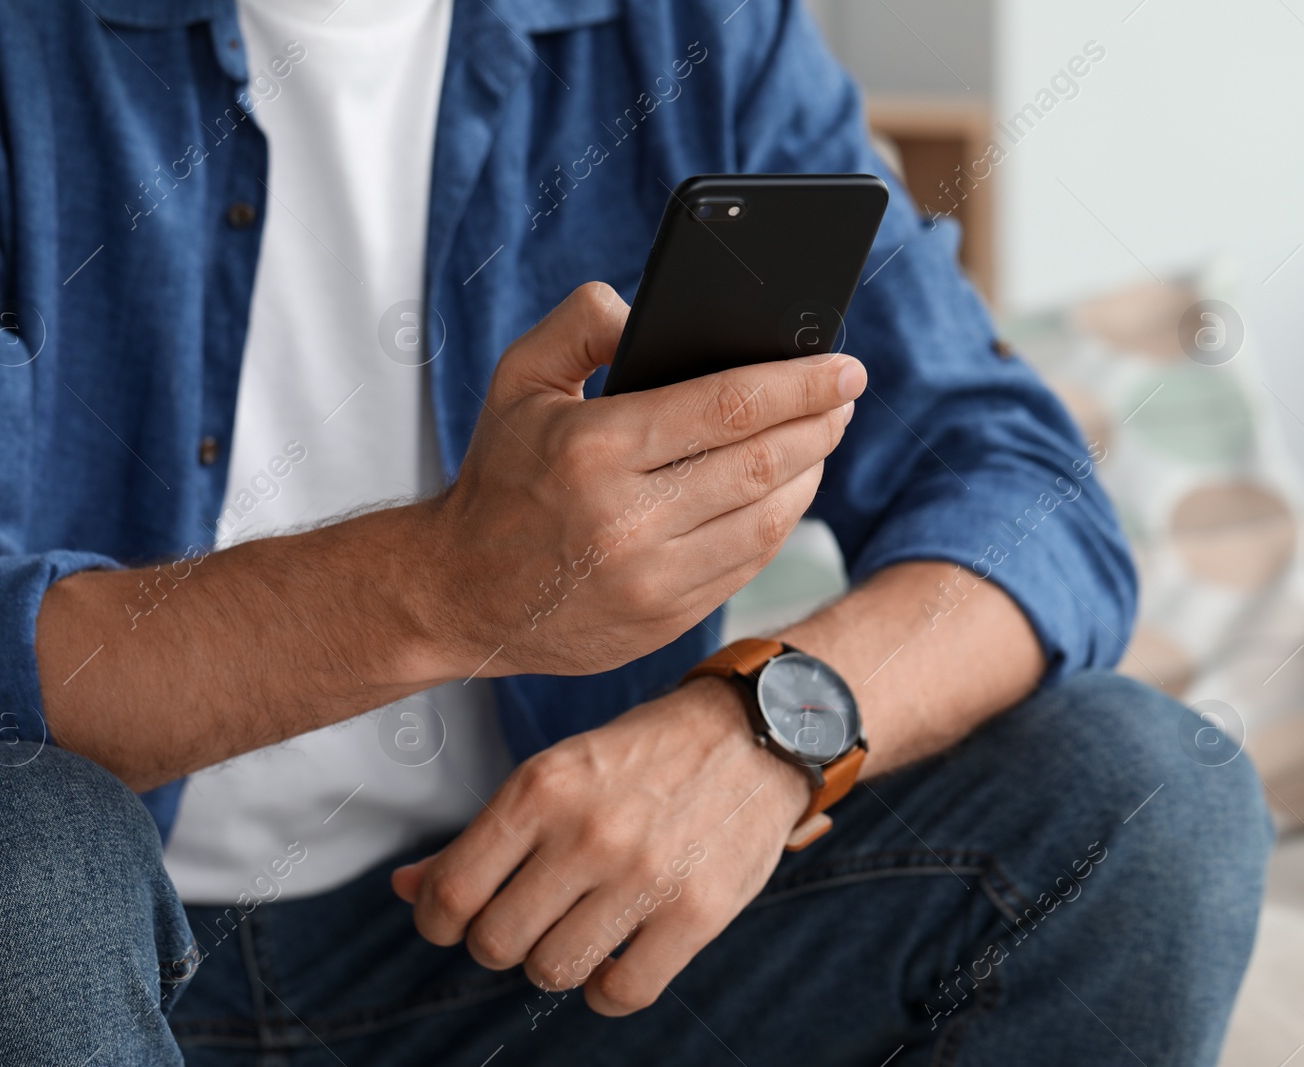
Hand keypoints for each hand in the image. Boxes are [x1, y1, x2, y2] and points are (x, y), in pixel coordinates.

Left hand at [390, 677, 811, 1014]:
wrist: (753, 734)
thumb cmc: (640, 756)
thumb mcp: (554, 773)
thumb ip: (480, 836)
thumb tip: (405, 888)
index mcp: (542, 787)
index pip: (452, 891)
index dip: (438, 919)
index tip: (452, 918)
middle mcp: (588, 831)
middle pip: (496, 943)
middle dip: (497, 942)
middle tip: (522, 919)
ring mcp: (645, 875)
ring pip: (552, 972)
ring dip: (551, 963)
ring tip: (571, 932)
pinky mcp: (697, 912)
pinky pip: (620, 993)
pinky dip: (606, 989)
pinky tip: (613, 957)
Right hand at [416, 282, 864, 676]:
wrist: (459, 593)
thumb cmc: (498, 476)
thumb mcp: (519, 382)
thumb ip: (581, 324)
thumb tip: (649, 307)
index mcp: (594, 449)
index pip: (729, 405)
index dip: (800, 383)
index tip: (844, 366)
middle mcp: (626, 519)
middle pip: (761, 462)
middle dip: (819, 422)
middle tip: (844, 395)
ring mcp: (650, 579)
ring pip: (767, 519)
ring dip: (809, 473)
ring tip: (820, 437)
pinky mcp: (664, 619)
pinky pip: (747, 564)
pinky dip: (778, 522)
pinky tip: (785, 491)